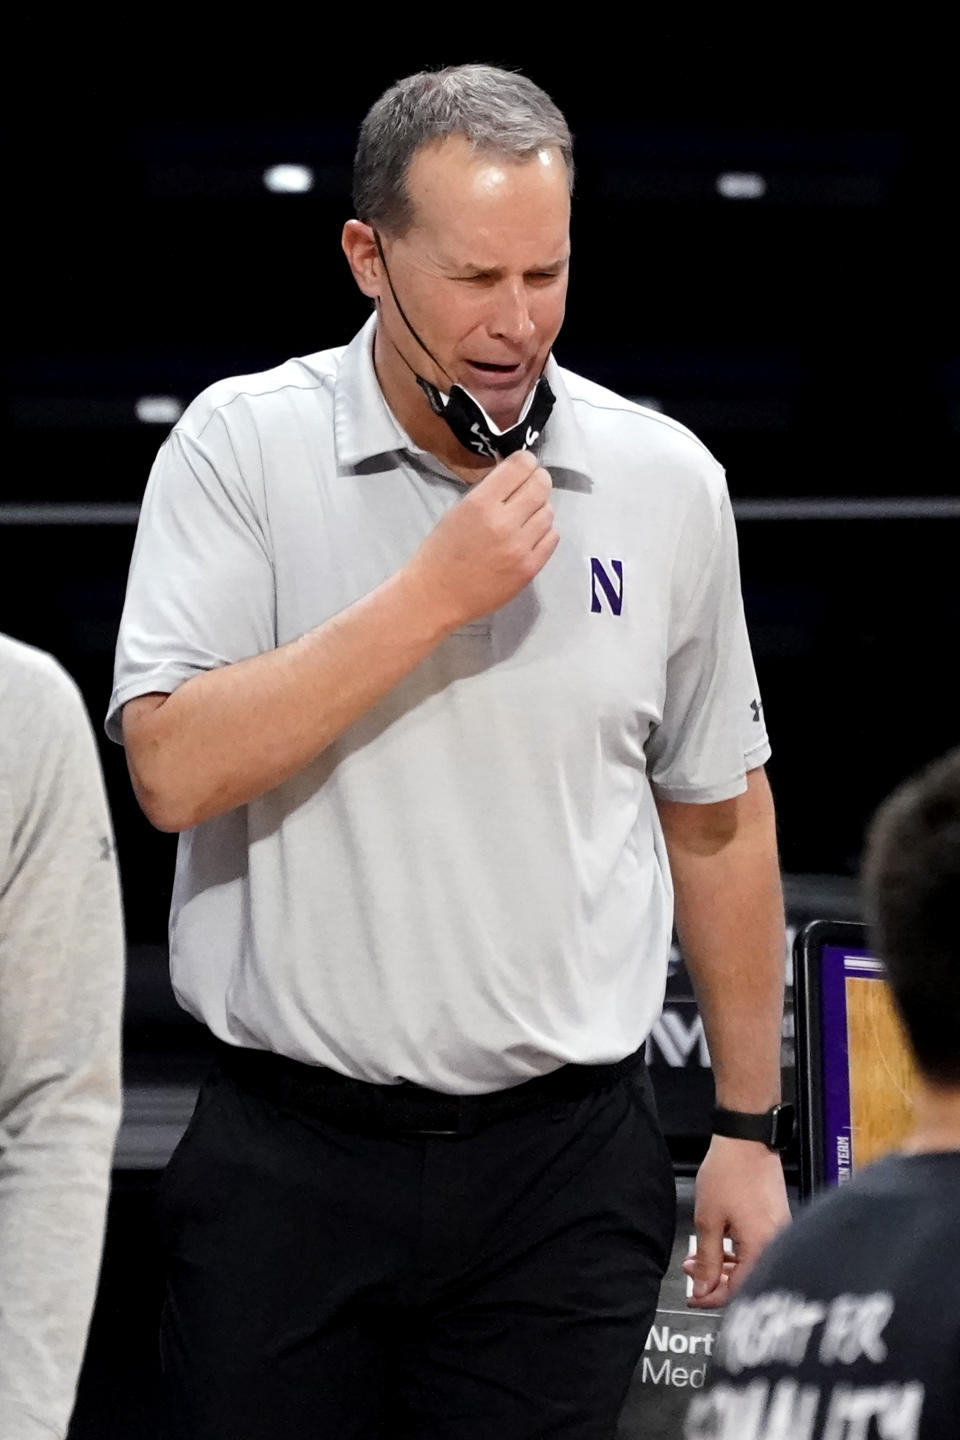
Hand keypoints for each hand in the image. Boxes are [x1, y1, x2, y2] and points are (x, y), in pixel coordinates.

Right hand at [406, 450, 558, 630]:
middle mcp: (504, 522)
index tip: (524, 467)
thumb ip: (489, 492)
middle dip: (539, 481)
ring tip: (525, 517)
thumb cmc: (441, 552)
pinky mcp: (529, 569)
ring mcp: (520, 547)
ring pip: (549, 511)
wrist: (436, 596)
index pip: (521, 465)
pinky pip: (552, 538)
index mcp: (480, 503)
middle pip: (542, 485)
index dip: (526, 462)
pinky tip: (529, 537)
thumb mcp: (458, 510)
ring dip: (540, 509)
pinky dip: (544, 533)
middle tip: (531, 487)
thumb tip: (517, 476)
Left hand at [683, 1135, 790, 1308]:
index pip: (738, 1290)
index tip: (694, 1296)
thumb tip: (703, 1287)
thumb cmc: (731, 1172)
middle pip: (748, 1280)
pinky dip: (737, 1252)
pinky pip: (757, 1249)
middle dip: (716, 1281)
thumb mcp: (708, 1220)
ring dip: (724, 1266)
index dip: (712, 1298)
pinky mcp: (777, 1222)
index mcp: (762, 1248)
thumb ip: (707, 1260)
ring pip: (752, 1265)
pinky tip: (719, 1247)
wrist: (747, 1140)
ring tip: (699, 1260)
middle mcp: (777, 1244)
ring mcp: (780, 1233)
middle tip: (693, 1277)